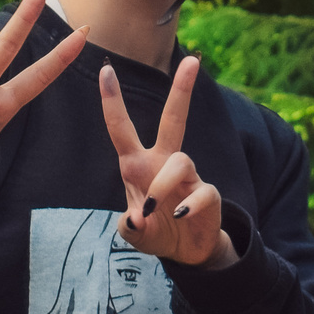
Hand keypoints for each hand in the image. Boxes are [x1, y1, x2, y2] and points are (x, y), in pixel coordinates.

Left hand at [102, 56, 236, 269]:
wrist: (185, 251)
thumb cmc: (155, 230)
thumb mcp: (133, 233)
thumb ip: (128, 227)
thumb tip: (136, 219)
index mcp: (137, 164)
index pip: (121, 128)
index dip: (112, 100)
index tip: (106, 70)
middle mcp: (163, 162)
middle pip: (174, 119)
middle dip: (182, 91)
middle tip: (192, 61)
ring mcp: (188, 177)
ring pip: (181, 161)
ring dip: (163, 184)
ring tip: (151, 207)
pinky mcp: (207, 194)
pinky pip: (202, 192)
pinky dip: (190, 205)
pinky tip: (181, 215)